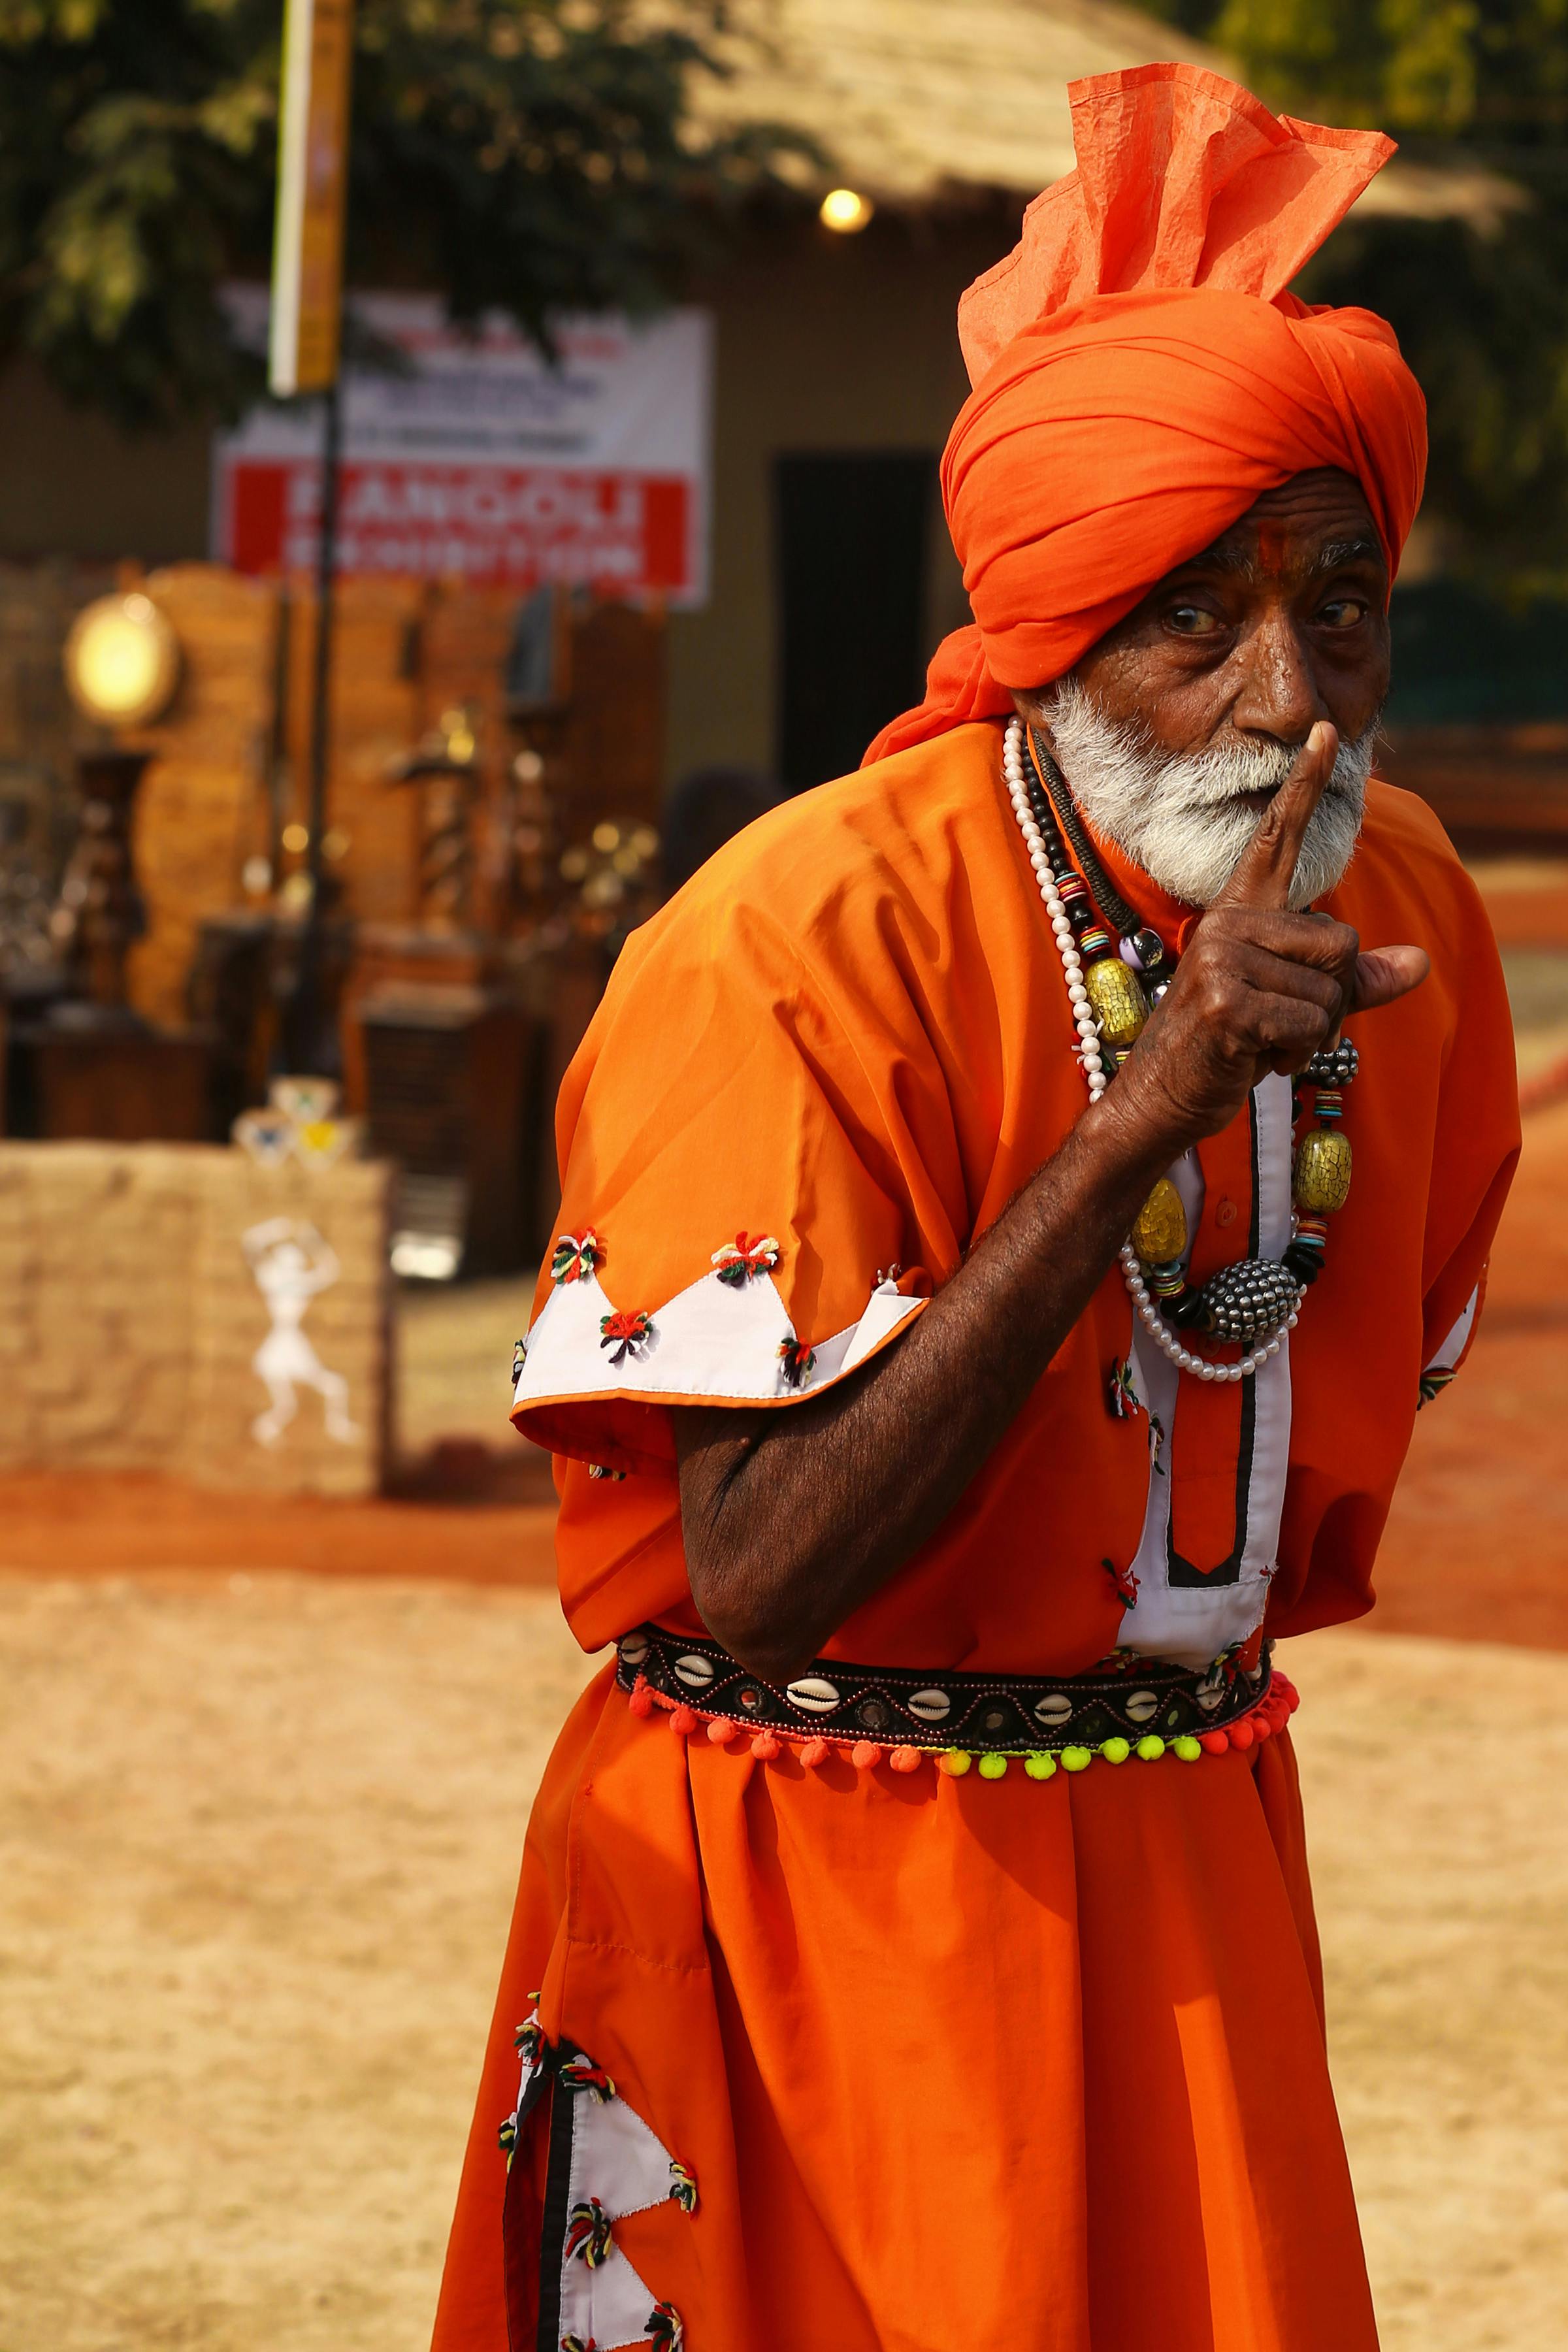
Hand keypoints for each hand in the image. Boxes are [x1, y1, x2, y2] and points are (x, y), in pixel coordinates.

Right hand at [1112, 721, 1429, 1151]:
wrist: (1164, 1096)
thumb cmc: (1229, 1047)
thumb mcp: (1296, 1006)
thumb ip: (1356, 982)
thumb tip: (1421, 964)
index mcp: (1242, 914)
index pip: (1278, 839)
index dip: (1305, 785)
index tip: (1328, 730)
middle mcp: (1230, 925)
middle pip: (1342, 944)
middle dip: (1333, 1001)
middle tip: (1283, 1027)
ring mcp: (1224, 960)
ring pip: (1331, 992)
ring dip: (1314, 1035)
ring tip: (1264, 1044)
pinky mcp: (1226, 1002)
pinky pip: (1310, 1024)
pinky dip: (1297, 1055)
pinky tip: (1256, 1060)